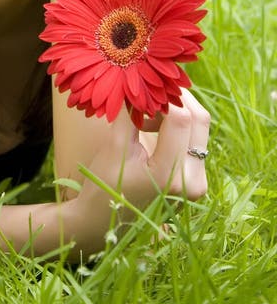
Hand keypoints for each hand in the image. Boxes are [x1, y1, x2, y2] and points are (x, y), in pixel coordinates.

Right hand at [82, 89, 209, 215]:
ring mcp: (197, 183)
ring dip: (177, 112)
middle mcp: (192, 181)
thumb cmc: (103, 185)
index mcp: (169, 176)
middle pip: (198, 120)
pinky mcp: (195, 180)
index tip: (144, 87)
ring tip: (145, 116)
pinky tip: (152, 128)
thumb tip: (136, 80)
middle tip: (150, 92)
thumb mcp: (115, 146)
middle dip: (175, 99)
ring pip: (199, 128)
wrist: (103, 224)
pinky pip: (194, 141)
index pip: (179, 118)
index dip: (163, 96)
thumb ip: (130, 112)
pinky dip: (177, 127)